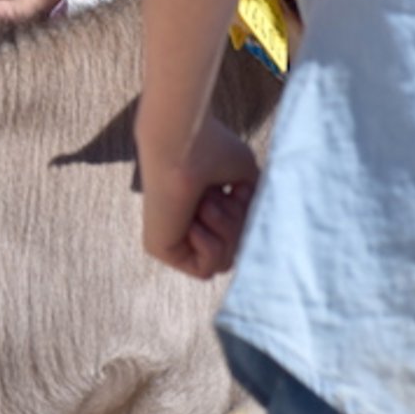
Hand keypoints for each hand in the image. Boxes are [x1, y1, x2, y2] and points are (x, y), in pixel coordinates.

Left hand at [137, 107, 259, 278]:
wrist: (184, 142)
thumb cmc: (211, 149)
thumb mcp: (246, 178)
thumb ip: (252, 206)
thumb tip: (253, 229)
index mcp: (203, 205)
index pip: (237, 235)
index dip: (247, 219)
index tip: (237, 193)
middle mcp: (187, 222)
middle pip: (234, 251)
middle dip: (238, 226)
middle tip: (220, 197)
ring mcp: (173, 237)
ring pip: (223, 263)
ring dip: (226, 233)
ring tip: (207, 204)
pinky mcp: (161, 249)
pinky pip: (204, 271)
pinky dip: (211, 247)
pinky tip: (195, 221)